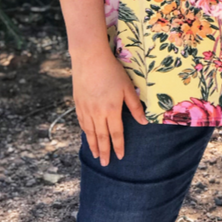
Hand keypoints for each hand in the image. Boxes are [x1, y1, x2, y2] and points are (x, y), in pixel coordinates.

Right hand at [72, 45, 147, 164]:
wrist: (89, 58)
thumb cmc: (112, 71)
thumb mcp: (128, 88)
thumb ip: (135, 106)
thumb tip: (143, 122)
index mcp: (111, 110)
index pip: (116, 133)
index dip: (118, 146)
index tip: (120, 157)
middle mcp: (97, 113)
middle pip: (101, 136)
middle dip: (104, 151)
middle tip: (105, 164)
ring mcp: (85, 108)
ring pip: (89, 131)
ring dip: (93, 144)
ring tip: (96, 155)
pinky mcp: (78, 103)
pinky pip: (81, 122)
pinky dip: (85, 132)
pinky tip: (86, 136)